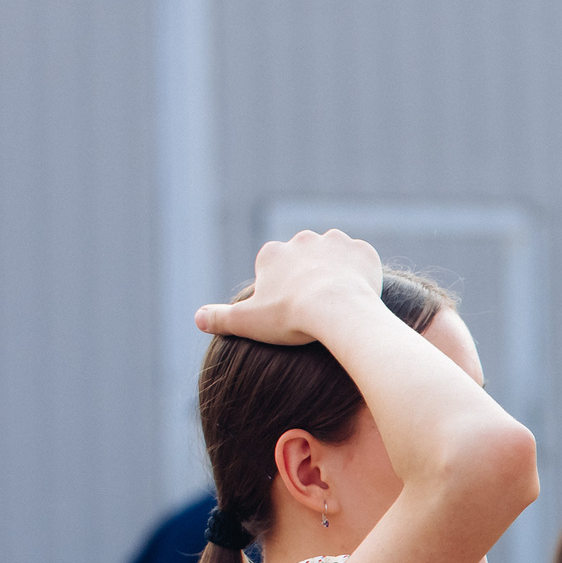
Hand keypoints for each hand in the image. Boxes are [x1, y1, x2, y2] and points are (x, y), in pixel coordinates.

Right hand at [195, 229, 382, 343]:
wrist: (337, 310)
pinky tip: (363, 292)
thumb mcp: (248, 322)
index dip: (284, 289)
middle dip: (310, 277)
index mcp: (273, 254)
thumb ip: (220, 318)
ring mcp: (334, 242)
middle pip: (305, 258)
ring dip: (337, 271)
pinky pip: (362, 259)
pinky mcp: (362, 250)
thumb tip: (197, 318)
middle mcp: (301, 240)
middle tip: (319, 304)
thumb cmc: (291, 317)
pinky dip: (363, 273)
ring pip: (335, 255)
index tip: (292, 308)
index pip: (276, 268)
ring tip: (341, 299)